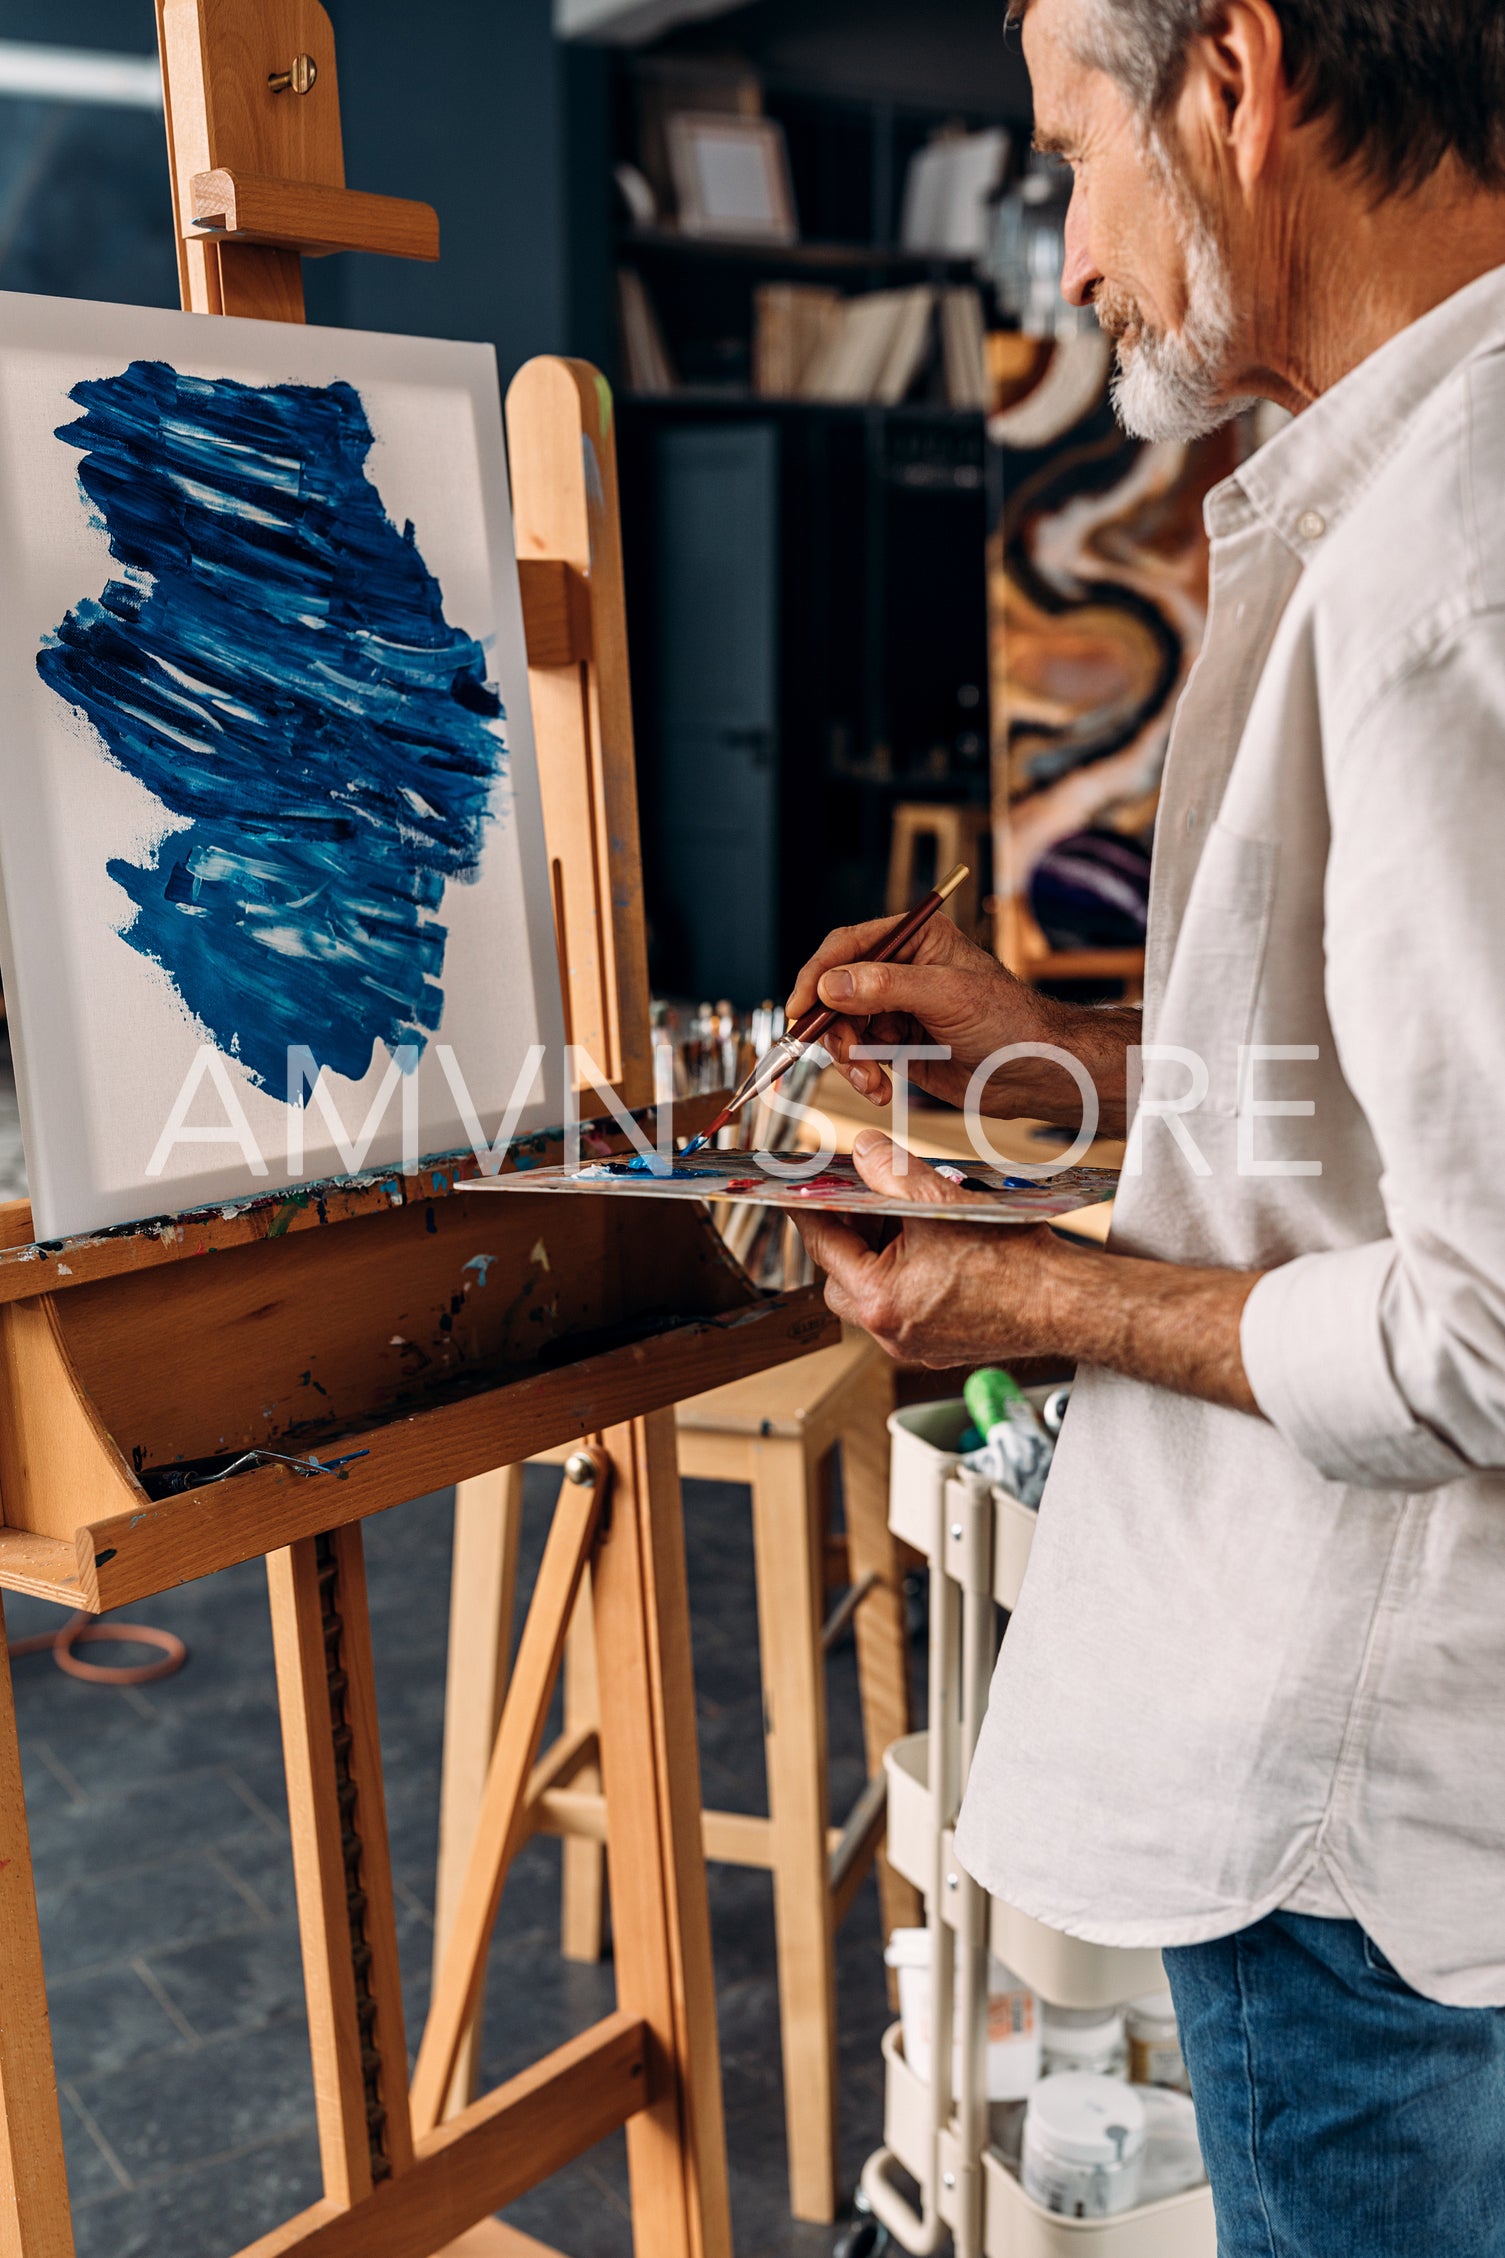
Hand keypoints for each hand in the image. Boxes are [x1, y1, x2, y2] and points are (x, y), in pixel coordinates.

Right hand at [784, 911, 1133, 1130]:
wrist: (1036, 1073)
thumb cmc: (1009, 1022)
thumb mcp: (948, 995)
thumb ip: (886, 986)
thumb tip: (830, 984)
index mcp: (915, 940)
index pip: (848, 946)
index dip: (817, 975)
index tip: (801, 1007)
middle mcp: (899, 971)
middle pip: (835, 991)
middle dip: (834, 1028)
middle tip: (846, 1056)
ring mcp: (895, 1010)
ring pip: (842, 1028)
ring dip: (848, 1058)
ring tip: (872, 1081)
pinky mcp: (896, 1046)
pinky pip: (857, 1057)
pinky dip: (861, 1076)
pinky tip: (881, 1090)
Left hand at [796, 1130, 1265, 1413]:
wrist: (1064, 1303)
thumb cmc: (1013, 1260)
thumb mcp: (943, 1201)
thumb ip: (893, 1172)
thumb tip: (863, 1150)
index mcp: (879, 1297)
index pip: (822, 1246)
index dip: (812, 1211)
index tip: (805, 1192)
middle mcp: (889, 1331)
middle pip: (838, 1279)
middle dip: (847, 1239)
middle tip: (864, 1204)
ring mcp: (914, 1345)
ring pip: (871, 1297)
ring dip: (878, 1261)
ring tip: (906, 1223)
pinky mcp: (938, 1349)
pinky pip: (903, 1313)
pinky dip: (906, 1283)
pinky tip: (933, 1253)